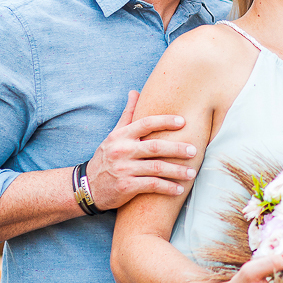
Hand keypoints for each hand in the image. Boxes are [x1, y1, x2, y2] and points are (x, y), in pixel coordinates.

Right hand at [87, 91, 197, 210]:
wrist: (87, 187)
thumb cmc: (106, 158)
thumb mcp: (113, 136)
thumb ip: (128, 115)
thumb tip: (135, 92)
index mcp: (121, 136)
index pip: (146, 123)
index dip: (165, 121)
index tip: (183, 121)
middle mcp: (122, 150)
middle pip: (155, 146)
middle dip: (177, 149)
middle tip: (194, 151)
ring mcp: (124, 169)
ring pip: (157, 168)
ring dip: (177, 171)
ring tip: (192, 173)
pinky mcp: (126, 186)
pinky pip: (152, 185)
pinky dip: (168, 188)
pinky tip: (179, 189)